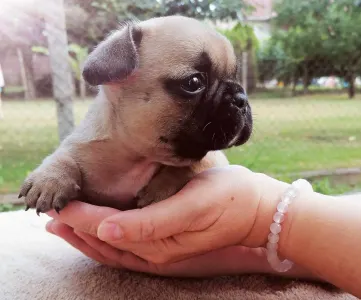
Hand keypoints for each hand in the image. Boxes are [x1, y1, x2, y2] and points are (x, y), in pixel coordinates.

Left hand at [46, 218, 270, 276]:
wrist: (256, 209)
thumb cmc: (228, 201)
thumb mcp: (192, 207)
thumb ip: (150, 223)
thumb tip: (108, 229)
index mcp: (158, 243)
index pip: (106, 230)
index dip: (79, 218)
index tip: (56, 204)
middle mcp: (155, 252)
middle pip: (105, 243)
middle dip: (75, 229)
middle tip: (50, 214)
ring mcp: (162, 251)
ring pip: (113, 247)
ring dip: (86, 235)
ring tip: (63, 225)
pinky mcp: (168, 243)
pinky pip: (128, 245)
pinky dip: (107, 237)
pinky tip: (101, 227)